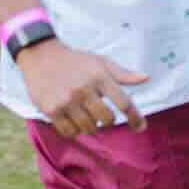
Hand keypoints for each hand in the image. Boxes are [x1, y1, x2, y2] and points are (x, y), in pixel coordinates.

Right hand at [16, 42, 150, 138]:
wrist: (41, 56)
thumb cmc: (75, 61)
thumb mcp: (100, 62)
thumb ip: (123, 74)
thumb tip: (146, 78)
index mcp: (99, 76)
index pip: (124, 103)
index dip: (135, 118)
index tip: (140, 127)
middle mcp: (84, 89)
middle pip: (107, 119)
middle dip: (107, 120)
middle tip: (101, 114)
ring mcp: (67, 100)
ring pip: (89, 128)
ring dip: (90, 125)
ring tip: (84, 113)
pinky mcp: (51, 110)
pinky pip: (70, 132)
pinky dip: (74, 130)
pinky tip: (72, 120)